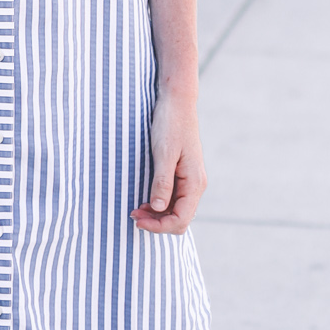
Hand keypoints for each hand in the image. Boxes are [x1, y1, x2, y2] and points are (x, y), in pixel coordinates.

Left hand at [131, 87, 204, 234]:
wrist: (176, 103)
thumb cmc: (170, 124)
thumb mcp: (164, 153)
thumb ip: (162, 182)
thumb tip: (158, 208)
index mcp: (194, 182)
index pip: (180, 219)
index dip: (159, 226)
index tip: (137, 219)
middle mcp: (195, 185)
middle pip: (180, 219)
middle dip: (157, 222)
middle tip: (133, 214)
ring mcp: (189, 181)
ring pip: (176, 211)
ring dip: (157, 215)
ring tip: (136, 208)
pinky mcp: (182, 175)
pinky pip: (173, 199)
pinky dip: (159, 204)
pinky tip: (144, 199)